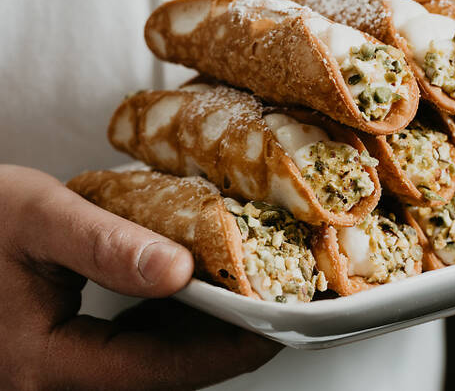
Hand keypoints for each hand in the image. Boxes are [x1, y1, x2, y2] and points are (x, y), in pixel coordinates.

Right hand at [0, 165, 281, 389]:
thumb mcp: (40, 219)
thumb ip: (108, 247)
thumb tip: (179, 271)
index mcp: (44, 364)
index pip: (159, 369)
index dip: (226, 348)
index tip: (275, 324)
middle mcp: (50, 384)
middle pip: (160, 375)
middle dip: (221, 344)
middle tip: (272, 307)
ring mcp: (55, 376)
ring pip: (147, 367)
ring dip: (197, 336)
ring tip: (243, 298)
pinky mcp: (60, 358)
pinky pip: (127, 353)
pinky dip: (166, 328)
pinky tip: (189, 298)